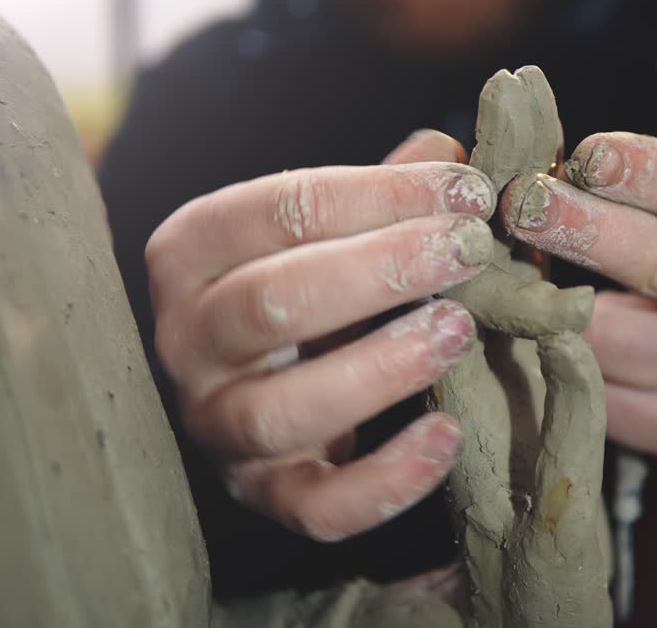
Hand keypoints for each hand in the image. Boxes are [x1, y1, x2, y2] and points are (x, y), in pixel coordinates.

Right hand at [146, 130, 496, 540]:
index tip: (466, 191)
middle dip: (381, 269)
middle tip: (471, 249)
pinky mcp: (262, 493)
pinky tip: (448, 433)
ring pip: (283, 410)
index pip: (277, 209)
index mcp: (192, 252)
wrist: (276, 380)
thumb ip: (385, 192)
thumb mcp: (336, 229)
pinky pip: (315, 506)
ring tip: (459, 330)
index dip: (380, 195)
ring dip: (381, 368)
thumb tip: (447, 151)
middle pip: (270, 302)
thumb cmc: (313, 284)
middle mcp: (185, 340)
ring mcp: (216, 424)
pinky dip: (386, 479)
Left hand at [501, 132, 656, 481]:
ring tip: (497, 280)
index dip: (642, 171)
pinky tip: (527, 345)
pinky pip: (610, 402)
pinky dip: (562, 372)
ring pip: (619, 340)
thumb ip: (645, 194)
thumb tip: (534, 157)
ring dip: (551, 310)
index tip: (582, 155)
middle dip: (582, 228)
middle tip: (521, 204)